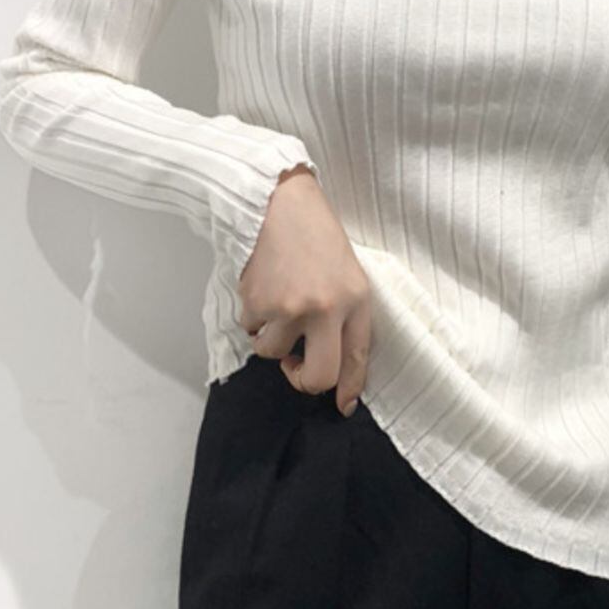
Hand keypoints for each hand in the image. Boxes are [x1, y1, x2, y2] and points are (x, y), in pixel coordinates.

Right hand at [238, 165, 370, 416]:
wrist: (279, 203)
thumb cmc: (317, 238)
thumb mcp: (349, 276)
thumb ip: (345, 318)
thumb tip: (336, 368)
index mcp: (356, 301)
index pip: (357, 359)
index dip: (349, 388)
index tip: (343, 405)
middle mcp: (326, 309)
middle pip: (316, 377)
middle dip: (302, 381)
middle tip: (296, 367)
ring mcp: (289, 308)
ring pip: (273, 354)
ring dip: (271, 337)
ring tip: (278, 304)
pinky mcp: (257, 302)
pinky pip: (251, 329)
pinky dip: (254, 317)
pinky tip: (264, 288)